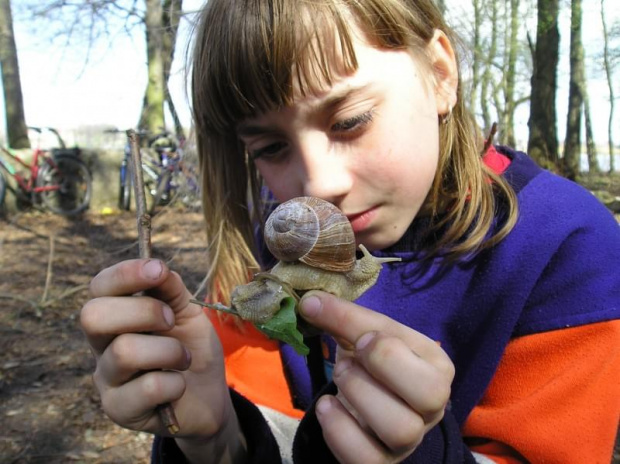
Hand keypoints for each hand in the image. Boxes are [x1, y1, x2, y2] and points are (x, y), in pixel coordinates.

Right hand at [80, 259, 237, 446]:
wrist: (208, 395)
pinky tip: (178, 386)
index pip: (99, 286)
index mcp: (115, 314)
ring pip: (125, 351)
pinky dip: (175, 382)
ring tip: (183, 358)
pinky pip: (148, 387)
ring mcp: (106, 378)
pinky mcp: (119, 409)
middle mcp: (102, 344)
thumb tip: (156, 267)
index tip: (158, 271)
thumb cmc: (192, 348)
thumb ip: (171, 288)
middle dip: (144, 311)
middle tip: (171, 321)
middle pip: (92, 316)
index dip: (125, 274)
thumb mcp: (187, 311)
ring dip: (170, 350)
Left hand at [299, 291, 454, 463]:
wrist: (369, 404)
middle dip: (380, 366)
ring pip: (400, 429)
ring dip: (359, 395)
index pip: (418, 351)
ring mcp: (409, 441)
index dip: (380, 342)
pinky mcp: (381, 463)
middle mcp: (433, 407)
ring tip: (339, 381)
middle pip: (428, 393)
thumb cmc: (373, 365)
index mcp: (436, 366)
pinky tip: (328, 407)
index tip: (357, 337)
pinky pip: (366, 459)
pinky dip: (338, 430)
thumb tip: (308, 301)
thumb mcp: (365, 336)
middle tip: (351, 359)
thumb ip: (343, 317)